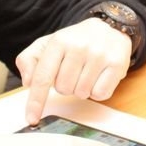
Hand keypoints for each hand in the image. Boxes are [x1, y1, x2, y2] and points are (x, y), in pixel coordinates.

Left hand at [17, 18, 132, 124]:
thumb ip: (30, 60)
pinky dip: (97, 90)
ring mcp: (99, 55)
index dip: (36, 101)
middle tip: (73, 71)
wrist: (109, 27)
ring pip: (82, 93)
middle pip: (63, 89)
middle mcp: (79, 46)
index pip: (43, 77)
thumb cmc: (75, 41)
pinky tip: (98, 76)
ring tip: (86, 72)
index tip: (32, 118)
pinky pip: (100, 94)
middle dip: (66, 85)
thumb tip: (28, 81)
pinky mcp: (117, 64)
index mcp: (59, 41)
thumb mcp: (48, 44)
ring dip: (82, 88)